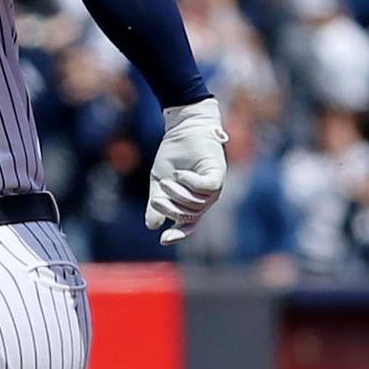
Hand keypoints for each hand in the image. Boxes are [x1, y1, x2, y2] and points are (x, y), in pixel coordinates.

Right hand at [148, 100, 227, 243]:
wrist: (182, 129)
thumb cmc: (173, 154)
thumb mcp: (158, 180)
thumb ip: (155, 203)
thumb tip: (151, 226)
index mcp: (193, 202)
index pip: (188, 224)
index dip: (178, 234)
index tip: (163, 240)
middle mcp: (206, 198)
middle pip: (190, 216)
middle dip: (171, 210)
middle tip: (156, 199)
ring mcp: (213, 187)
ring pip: (198, 204)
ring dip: (179, 195)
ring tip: (167, 181)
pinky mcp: (217, 173)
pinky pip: (207, 188)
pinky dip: (191, 183)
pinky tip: (180, 174)